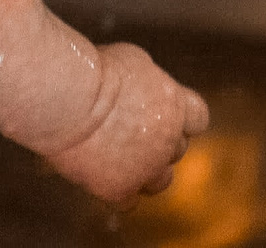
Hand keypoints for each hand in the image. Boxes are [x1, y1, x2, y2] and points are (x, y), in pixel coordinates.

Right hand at [44, 43, 209, 202]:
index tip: (161, 113)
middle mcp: (168, 140)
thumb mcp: (135, 62)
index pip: (198, 119)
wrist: (67, 98)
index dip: (181, 118)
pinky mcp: (119, 188)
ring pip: (161, 181)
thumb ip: (151, 83)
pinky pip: (129, 202)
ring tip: (119, 157)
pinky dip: (119, 191)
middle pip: (178, 149)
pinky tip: (103, 176)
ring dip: (146, 171)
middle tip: (130, 130)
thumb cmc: (94, 72)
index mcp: (175, 105)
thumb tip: (147, 89)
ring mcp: (146, 168)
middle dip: (159, 141)